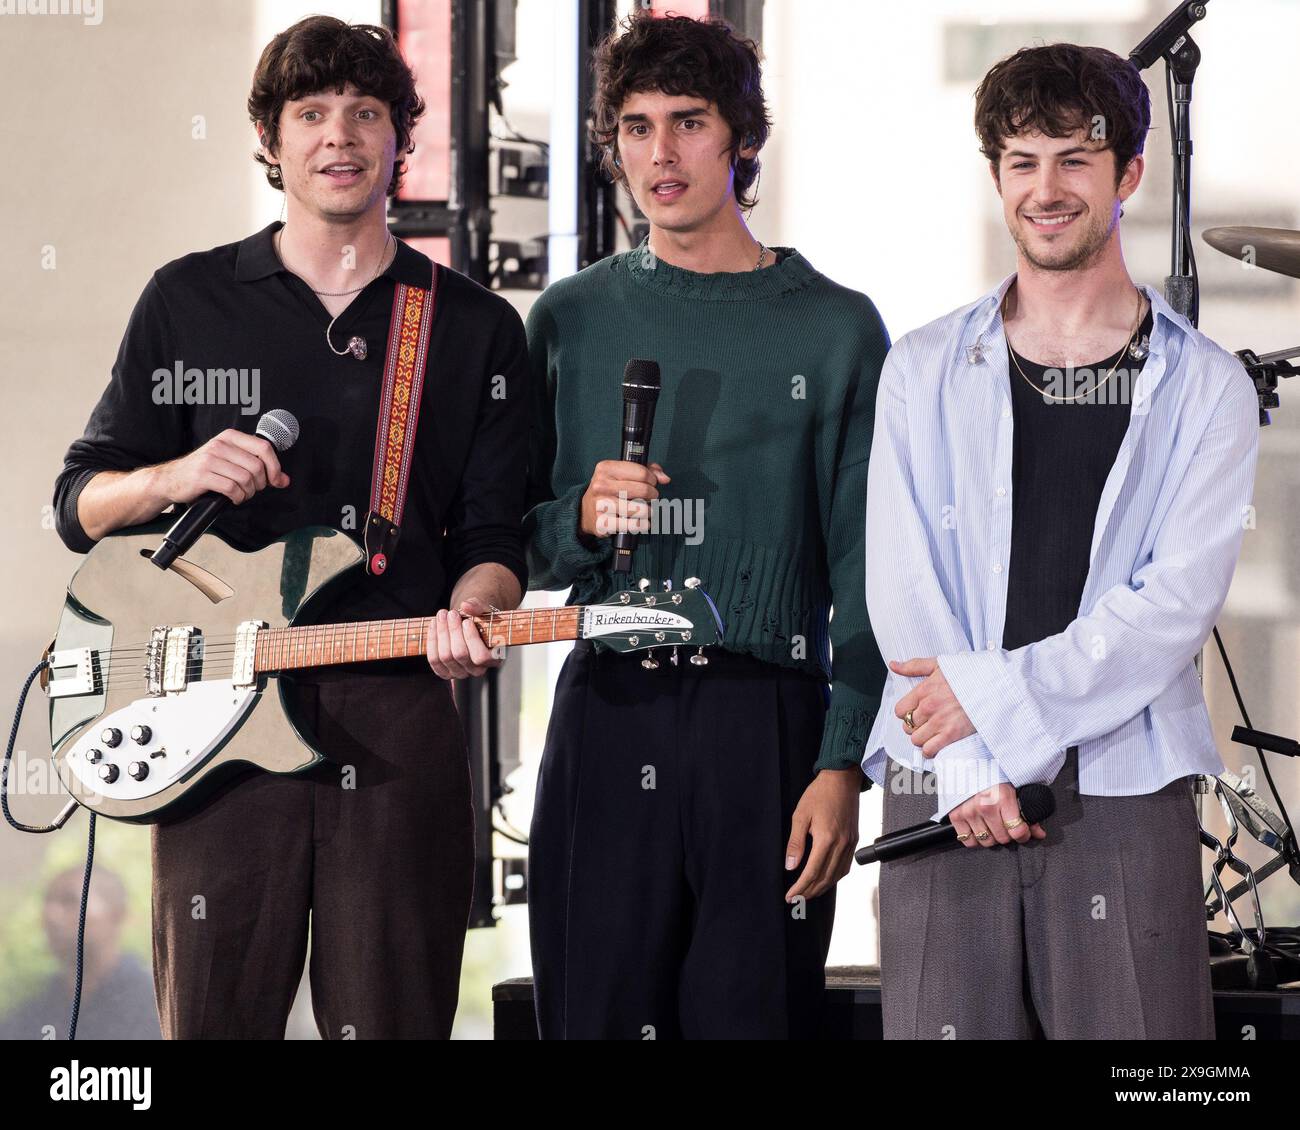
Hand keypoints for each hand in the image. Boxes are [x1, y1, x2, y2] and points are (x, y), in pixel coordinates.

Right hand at [154, 428, 289, 506]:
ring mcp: (210, 459)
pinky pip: (232, 488)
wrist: (172, 479)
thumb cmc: (205, 470)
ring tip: (242, 494)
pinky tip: (233, 498)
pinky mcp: (202, 475)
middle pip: (257, 466)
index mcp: (230, 437)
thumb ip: (258, 467)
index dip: (275, 467)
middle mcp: (220, 445)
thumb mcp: (231, 461)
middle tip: (252, 489)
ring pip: (246, 478)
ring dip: (248, 492)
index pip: (264, 447)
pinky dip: (238, 498)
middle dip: (260, 484)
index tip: (276, 480)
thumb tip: (285, 480)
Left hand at [425, 597, 505, 679]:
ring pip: (445, 657)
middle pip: (460, 655)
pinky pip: (434, 660)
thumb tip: (466, 605)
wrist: (470, 626)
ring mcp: (460, 673)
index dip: (471, 638)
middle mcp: (477, 670)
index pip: (481, 656)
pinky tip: (434, 624)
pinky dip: (432, 640)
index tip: (467, 621)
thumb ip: (478, 606)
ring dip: (441, 633)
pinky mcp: (445, 672)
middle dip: (453, 631)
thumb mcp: (484, 610)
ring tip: (442, 615)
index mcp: (493, 659)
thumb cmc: (481, 619)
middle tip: (451, 613)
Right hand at [579, 460, 669, 538]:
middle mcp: (601, 485)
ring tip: (647, 510)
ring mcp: (601, 505)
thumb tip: (664, 478)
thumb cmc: (609, 490)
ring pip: (640, 509)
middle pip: (643, 490)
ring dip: (649, 511)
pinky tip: (643, 522)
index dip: (652, 479)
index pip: (642, 472)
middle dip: (653, 495)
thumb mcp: (622, 473)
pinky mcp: (603, 523)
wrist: (586, 511)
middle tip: (652, 498)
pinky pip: (633, 525)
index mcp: (606, 468)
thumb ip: (646, 470)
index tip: (652, 484)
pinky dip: (643, 525)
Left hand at [783, 768, 860, 901]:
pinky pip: (845, 866)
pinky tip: (826, 878)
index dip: (800, 888)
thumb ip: (796, 843)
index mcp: (826, 839)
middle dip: (809, 892)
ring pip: (837, 876)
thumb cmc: (820, 793)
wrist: (842, 779)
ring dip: (822, 888)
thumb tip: (790, 865)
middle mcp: (841, 845)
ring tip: (808, 893)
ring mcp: (850, 844)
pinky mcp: (854, 840)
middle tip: (796, 899)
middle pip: (825, 878)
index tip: (790, 896)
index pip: (812, 872)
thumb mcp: (800, 815)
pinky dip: (834, 877)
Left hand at [891, 657, 975, 757]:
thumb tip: (893, 665)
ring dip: (922, 738)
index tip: (915, 712)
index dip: (906, 713)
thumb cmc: (968, 675)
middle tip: (926, 723)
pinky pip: (929, 750)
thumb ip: (914, 666)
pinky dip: (929, 751)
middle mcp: (929, 706)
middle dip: (915, 725)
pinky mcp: (952, 734)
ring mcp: (940, 721)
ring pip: (916, 739)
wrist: (994, 686)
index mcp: (924, 690)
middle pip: (908, 726)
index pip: (900, 711)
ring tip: (931, 733)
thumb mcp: (939, 664)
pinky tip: (934, 745)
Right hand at [947, 782, 1046, 848]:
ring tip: (992, 825)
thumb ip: (1027, 812)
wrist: (966, 763)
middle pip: (1002, 839)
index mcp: (1002, 797)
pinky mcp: (955, 816)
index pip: (1017, 831)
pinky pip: (968, 840)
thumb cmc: (991, 774)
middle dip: (1007, 834)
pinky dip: (974, 838)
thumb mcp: (1013, 788)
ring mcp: (968, 812)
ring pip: (986, 842)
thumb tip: (1039, 833)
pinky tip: (979, 828)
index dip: (1024, 834)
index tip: (1023, 831)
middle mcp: (984, 806)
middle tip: (1006, 824)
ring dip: (991, 836)